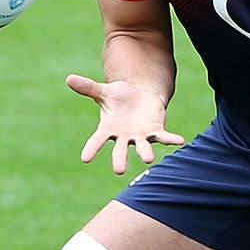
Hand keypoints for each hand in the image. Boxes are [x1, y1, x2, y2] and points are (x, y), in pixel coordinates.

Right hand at [66, 75, 181, 172]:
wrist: (140, 96)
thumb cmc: (119, 96)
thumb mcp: (104, 92)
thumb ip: (88, 88)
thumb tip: (68, 78)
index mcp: (108, 129)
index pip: (97, 141)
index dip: (91, 149)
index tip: (85, 159)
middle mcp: (124, 137)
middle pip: (120, 150)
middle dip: (120, 160)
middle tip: (119, 170)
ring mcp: (140, 136)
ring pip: (143, 146)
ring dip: (146, 152)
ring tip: (148, 159)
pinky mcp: (155, 130)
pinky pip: (164, 137)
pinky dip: (171, 139)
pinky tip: (180, 141)